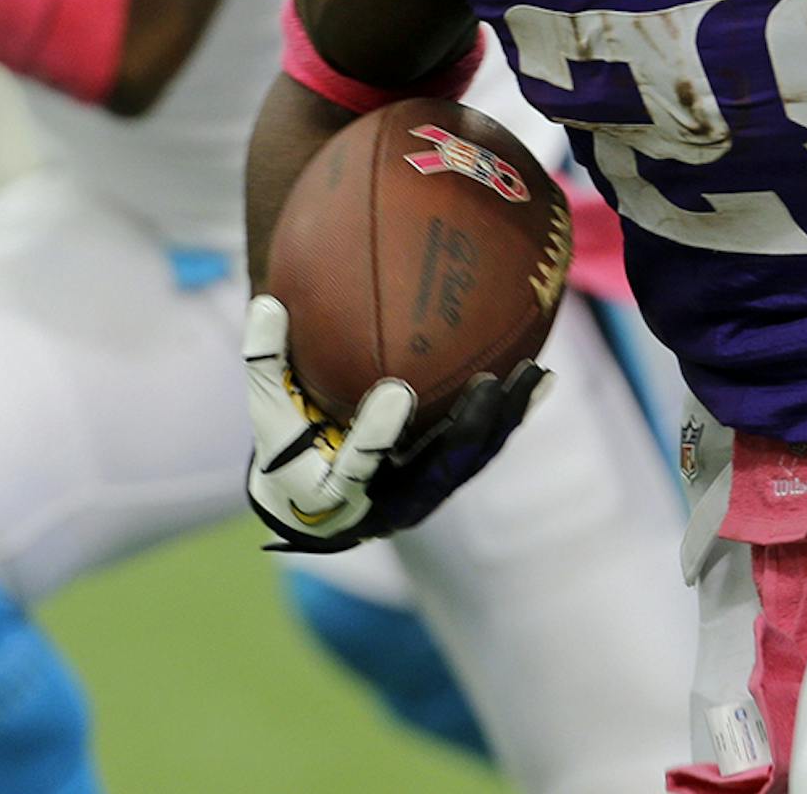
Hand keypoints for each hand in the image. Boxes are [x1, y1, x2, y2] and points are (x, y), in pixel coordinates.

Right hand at [243, 293, 548, 551]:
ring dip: (504, 420)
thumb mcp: (268, 405)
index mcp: (334, 490)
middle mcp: (385, 503)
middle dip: (467, 428)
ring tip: (535, 374)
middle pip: (435, 469)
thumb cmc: (285, 441)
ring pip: (469, 460)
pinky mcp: (444, 481)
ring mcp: (420, 495)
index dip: (376, 434)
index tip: (395, 391)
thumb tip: (269, 303)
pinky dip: (510, 415)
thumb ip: (266, 361)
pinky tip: (540, 378)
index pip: (359, 464)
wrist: (308, 497)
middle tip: (490, 384)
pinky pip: (482, 448)